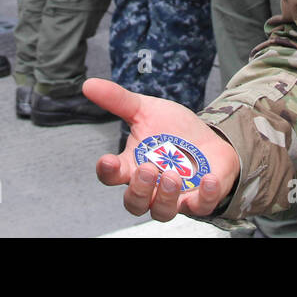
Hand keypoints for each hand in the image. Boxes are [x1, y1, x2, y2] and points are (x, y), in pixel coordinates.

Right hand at [84, 78, 238, 222]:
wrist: (207, 139)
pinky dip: (204, 197)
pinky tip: (207, 179)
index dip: (107, 172)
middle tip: (147, 168)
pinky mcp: (200, 199)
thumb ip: (118, 100)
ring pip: (161, 212)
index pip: (111, 176)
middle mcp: (150, 187)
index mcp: (132, 166)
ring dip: (165, 197)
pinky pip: (201, 207)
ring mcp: (175, 197)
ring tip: (172, 175)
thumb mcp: (146, 110)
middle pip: (134, 203)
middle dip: (138, 190)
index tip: (109, 161)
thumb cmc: (171, 129)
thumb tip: (88, 84)